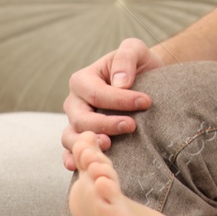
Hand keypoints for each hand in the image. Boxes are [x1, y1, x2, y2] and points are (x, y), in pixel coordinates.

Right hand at [59, 38, 164, 169]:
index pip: (96, 93)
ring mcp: (75, 122)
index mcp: (83, 79)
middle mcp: (74, 103)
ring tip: (108, 145)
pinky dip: (71, 159)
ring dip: (88, 143)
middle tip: (132, 126)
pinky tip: (79, 165)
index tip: (146, 102)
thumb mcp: (135, 50)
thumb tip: (120, 82)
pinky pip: (70, 152)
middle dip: (106, 124)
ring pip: (70, 137)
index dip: (119, 100)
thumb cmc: (138, 65)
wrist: (146, 81)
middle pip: (81, 118)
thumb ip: (126, 57)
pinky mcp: (81, 139)